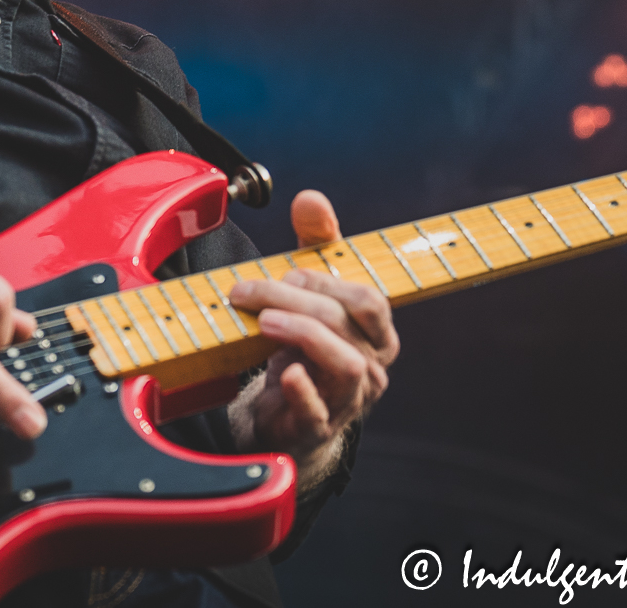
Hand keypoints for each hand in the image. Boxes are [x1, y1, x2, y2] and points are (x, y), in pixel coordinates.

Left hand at [227, 190, 398, 487]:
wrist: (284, 416)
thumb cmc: (304, 348)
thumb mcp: (311, 294)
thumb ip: (316, 245)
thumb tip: (311, 198)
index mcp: (376, 335)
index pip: (368, 301)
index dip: (326, 281)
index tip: (284, 273)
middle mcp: (370, 368)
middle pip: (346, 324)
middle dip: (296, 300)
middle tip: (250, 292)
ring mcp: (347, 401)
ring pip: (344, 365)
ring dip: (303, 335)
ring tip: (265, 322)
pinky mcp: (317, 429)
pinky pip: (319, 412)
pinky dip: (302, 389)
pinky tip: (283, 372)